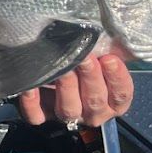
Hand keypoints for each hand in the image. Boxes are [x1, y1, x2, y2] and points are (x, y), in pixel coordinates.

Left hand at [15, 55, 133, 127]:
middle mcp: (91, 112)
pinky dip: (32, 102)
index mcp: (111, 102)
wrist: (54, 70)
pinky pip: (36, 115)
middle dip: (90, 78)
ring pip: (69, 109)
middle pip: (95, 101)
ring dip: (67, 88)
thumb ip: (111, 51)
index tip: (110, 59)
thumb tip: (116, 36)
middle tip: (85, 57)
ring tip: (64, 68)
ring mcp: (66, 115)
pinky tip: (30, 87)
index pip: (121, 96)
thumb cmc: (86, 60)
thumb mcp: (102, 56)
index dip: (117, 79)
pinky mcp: (41, 116)